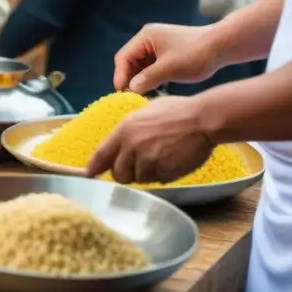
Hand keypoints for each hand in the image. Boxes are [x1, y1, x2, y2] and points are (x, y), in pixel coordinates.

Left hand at [86, 96, 214, 183]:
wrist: (202, 119)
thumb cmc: (176, 111)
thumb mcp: (144, 112)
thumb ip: (129, 129)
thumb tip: (120, 141)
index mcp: (124, 130)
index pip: (101, 155)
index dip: (93, 167)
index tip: (89, 174)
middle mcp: (132, 147)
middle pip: (118, 174)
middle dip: (125, 173)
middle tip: (135, 167)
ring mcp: (149, 161)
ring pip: (139, 179)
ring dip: (146, 173)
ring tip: (159, 158)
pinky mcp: (165, 172)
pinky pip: (158, 181)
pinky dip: (162, 175)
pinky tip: (171, 161)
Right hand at [113, 23, 219, 93]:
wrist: (222, 46)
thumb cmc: (196, 55)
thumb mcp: (169, 69)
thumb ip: (147, 78)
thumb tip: (131, 89)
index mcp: (146, 37)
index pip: (123, 57)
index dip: (120, 75)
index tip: (122, 93)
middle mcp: (149, 38)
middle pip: (130, 60)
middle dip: (130, 78)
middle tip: (131, 96)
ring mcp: (158, 45)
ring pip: (141, 64)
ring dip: (141, 78)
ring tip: (142, 95)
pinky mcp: (167, 52)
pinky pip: (152, 66)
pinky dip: (151, 77)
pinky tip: (155, 89)